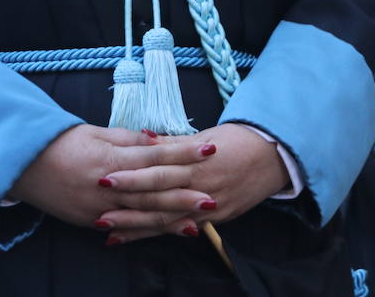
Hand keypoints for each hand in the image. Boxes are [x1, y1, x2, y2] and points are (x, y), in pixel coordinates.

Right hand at [9, 125, 214, 229]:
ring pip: (141, 215)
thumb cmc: (63, 142)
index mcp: (111, 159)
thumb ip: (131, 139)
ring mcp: (98, 208)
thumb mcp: (98, 133)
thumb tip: (160, 139)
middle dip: (184, 195)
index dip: (185, 153)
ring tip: (198, 220)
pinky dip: (145, 230)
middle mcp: (106, 187)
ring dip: (170, 219)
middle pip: (153, 192)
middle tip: (213, 197)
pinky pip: (122, 227)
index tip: (210, 150)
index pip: (156, 156)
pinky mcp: (89, 221)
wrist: (23, 164)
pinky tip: (164, 231)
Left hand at [96, 123, 288, 242]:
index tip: (105, 178)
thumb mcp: (206, 136)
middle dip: (128, 208)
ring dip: (137, 227)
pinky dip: (159, 234)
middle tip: (97, 214)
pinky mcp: (218, 219)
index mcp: (198, 161)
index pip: (158, 170)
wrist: (277, 156)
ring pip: (168, 220)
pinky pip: (183, 229)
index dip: (131, 176)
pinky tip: (136, 238)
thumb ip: (172, 144)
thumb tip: (141, 137)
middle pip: (159, 199)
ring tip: (109, 233)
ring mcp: (211, 206)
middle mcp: (202, 186)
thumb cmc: (239, 140)